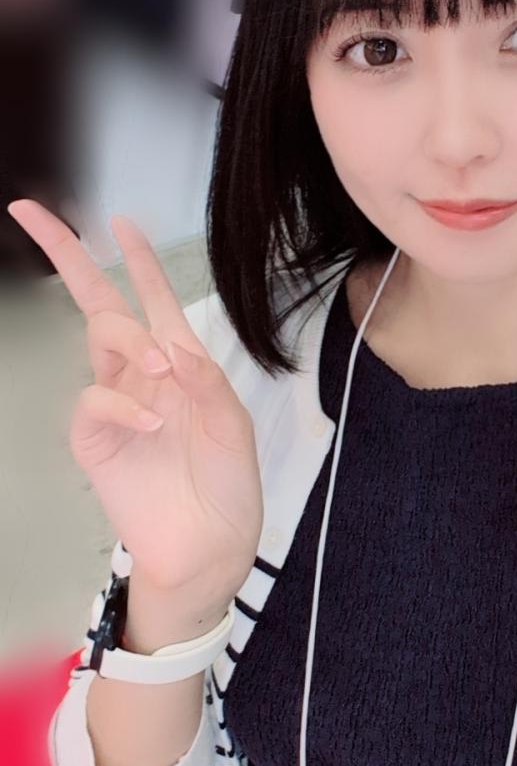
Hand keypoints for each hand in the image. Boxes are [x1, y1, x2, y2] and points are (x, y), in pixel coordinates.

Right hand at [7, 200, 262, 632]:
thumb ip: (208, 383)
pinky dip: (120, 405)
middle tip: (33, 215)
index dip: (136, 259)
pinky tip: (150, 424)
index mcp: (181, 366)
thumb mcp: (234, 429)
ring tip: (160, 370)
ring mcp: (116, 406)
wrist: (210, 549)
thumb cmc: (227, 489)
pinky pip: (93, 401)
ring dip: (126, 340)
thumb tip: (170, 345)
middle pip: (100, 304)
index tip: (119, 219)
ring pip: (99, 340)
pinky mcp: (95, 441)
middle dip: (69, 257)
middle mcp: (142, 377)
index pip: (152, 299)